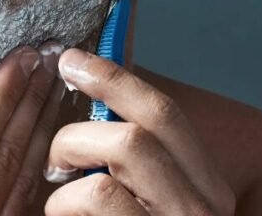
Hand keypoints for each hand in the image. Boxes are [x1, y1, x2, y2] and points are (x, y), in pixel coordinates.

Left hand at [43, 48, 234, 214]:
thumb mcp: (145, 198)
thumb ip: (130, 154)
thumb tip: (94, 86)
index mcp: (206, 189)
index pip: (166, 113)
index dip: (116, 76)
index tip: (73, 60)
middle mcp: (203, 206)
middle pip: (154, 118)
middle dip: (96, 105)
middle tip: (57, 135)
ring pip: (124, 146)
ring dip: (71, 154)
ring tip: (55, 181)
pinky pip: (97, 193)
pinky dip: (62, 200)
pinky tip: (59, 214)